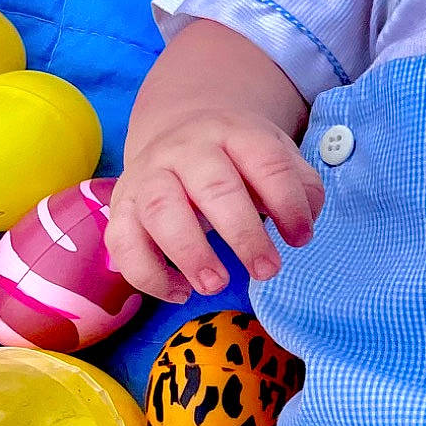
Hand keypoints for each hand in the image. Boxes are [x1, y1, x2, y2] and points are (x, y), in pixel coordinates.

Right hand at [107, 109, 323, 303]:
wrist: (177, 133)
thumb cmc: (236, 157)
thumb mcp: (274, 154)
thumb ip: (299, 185)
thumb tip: (304, 224)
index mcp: (233, 133)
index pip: (265, 162)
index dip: (288, 203)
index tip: (301, 239)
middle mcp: (186, 150)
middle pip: (213, 187)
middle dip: (243, 234)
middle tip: (267, 271)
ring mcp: (148, 176)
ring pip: (160, 210)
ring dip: (189, 253)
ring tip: (216, 285)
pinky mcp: (121, 206)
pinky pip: (122, 241)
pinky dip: (147, 273)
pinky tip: (180, 292)